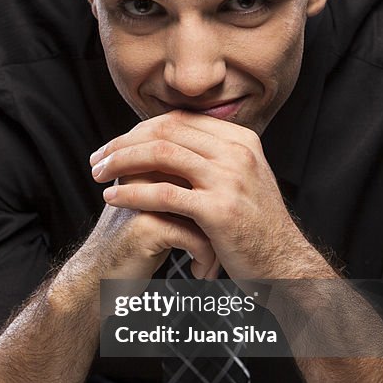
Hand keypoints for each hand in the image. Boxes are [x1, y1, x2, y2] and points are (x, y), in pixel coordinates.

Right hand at [76, 164, 219, 283]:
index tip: (225, 227)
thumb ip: (182, 190)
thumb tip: (226, 182)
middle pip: (207, 190)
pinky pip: (198, 238)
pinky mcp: (148, 226)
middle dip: (224, 221)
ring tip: (216, 262)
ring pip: (207, 213)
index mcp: (149, 166)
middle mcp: (146, 175)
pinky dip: (206, 259)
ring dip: (217, 244)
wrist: (98, 279)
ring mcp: (146, 198)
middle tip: (227, 244)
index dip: (219, 199)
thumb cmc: (136, 245)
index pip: (201, 171)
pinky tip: (200, 272)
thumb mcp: (160, 210)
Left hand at [90, 110, 296, 280]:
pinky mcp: (219, 209)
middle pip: (166, 131)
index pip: (179, 119)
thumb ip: (214, 157)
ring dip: (121, 162)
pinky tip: (113, 199)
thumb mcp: (242, 179)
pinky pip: (164, 193)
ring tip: (98, 175)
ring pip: (161, 154)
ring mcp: (229, 179)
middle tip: (97, 158)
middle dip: (124, 142)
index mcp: (241, 139)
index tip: (116, 145)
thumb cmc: (256, 227)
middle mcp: (237, 152)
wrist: (284, 263)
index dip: (140, 129)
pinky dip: (132, 194)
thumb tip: (171, 139)